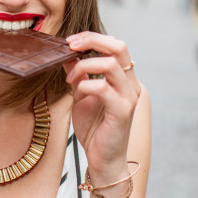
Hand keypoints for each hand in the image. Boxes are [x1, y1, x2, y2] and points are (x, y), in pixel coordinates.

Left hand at [63, 32, 140, 183]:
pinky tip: (77, 91)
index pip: (115, 46)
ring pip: (111, 64)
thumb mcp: (81, 95)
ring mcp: (129, 97)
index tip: (70, 41)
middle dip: (92, 40)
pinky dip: (87, 84)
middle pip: (119, 47)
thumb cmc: (94, 129)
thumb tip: (67, 55)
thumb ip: (78, 75)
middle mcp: (131, 84)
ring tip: (70, 78)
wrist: (103, 159)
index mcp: (124, 78)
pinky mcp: (122, 111)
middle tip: (71, 45)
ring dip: (85, 65)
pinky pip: (104, 88)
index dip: (92, 37)